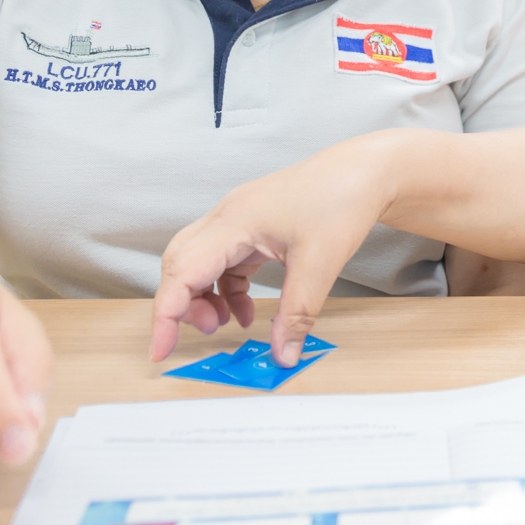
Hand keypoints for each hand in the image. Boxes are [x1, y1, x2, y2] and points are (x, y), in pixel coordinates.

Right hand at [151, 140, 393, 367]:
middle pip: (180, 264)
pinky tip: (247, 309)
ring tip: (228, 323)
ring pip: (200, 263)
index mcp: (233, 221)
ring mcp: (238, 219)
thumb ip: (297, 314)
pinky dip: (227, 288)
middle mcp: (227, 217)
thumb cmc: (341, 199)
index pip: (181, 272)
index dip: (166, 315)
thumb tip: (282, 355)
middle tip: (209, 333)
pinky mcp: (252, 225)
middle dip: (184, 305)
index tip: (160, 350)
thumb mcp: (320, 264)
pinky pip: (224, 261)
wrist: (365, 170)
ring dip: (206, 297)